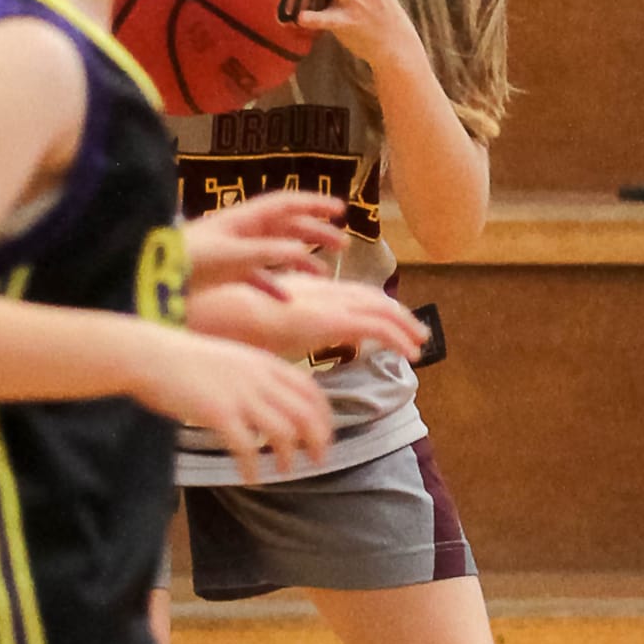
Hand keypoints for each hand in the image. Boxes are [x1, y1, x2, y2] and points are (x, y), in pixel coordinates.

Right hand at [130, 327, 333, 480]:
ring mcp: (240, 395)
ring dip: (288, 456)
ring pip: (283, 433)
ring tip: (284, 470)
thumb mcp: (233, 360)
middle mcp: (259, 378)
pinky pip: (246, 447)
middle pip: (306, 414)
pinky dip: (253, 467)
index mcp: (266, 363)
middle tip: (316, 461)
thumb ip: (257, 378)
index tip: (324, 437)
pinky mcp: (219, 413)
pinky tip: (250, 478)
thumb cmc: (186, 360)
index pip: (312, 391)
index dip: (324, 418)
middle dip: (317, 441)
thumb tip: (275, 404)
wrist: (151, 355)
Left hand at [183, 190, 345, 286]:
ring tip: (323, 272)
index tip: (341, 210)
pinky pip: (258, 275)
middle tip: (342, 245)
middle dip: (316, 232)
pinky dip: (275, 285)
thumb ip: (266, 252)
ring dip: (301, 259)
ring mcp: (234, 251)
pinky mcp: (225, 271)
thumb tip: (301, 247)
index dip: (315, 205)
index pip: (287, 204)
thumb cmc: (189, 260)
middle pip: (287, 226)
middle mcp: (242, 231)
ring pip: (276, 250)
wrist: (152, 275)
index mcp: (245, 219)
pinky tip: (287, 300)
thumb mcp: (231, 255)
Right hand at [247, 273, 428, 365]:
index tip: (386, 319)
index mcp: (308, 290)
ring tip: (420, 343)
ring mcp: (330, 304)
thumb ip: (280, 332)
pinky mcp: (335, 321)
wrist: (224, 316)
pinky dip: (398, 339)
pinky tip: (410, 354)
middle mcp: (324, 292)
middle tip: (415, 330)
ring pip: (382, 310)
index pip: (350, 293)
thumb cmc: (233, 323)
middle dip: (397, 314)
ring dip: (405, 326)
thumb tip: (282, 349)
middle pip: (371, 298)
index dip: (373, 305)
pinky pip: (377, 328)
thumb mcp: (263, 325)